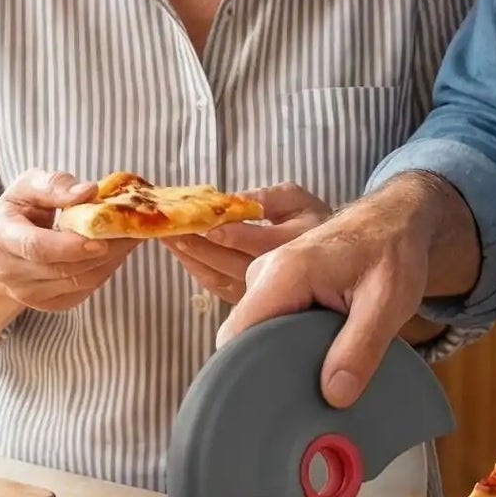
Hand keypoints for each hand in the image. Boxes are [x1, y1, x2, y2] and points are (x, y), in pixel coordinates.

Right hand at [0, 170, 137, 314]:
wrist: (3, 247)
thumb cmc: (20, 210)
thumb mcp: (28, 186)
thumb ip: (54, 185)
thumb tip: (88, 191)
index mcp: (0, 236)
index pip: (35, 247)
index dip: (69, 246)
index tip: (101, 239)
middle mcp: (9, 271)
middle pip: (62, 268)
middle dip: (103, 250)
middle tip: (132, 228)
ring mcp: (27, 293)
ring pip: (79, 282)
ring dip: (111, 259)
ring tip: (131, 235)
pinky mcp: (48, 304)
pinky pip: (84, 290)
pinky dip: (106, 270)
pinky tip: (117, 250)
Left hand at [162, 183, 331, 306]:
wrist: (329, 257)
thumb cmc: (307, 220)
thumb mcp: (296, 198)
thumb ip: (268, 197)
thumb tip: (236, 202)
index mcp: (290, 243)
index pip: (254, 241)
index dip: (227, 234)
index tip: (203, 224)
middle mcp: (274, 272)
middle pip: (228, 261)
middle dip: (195, 243)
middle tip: (168, 226)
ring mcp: (259, 291)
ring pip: (217, 277)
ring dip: (188, 257)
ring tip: (166, 237)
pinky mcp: (247, 299)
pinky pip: (215, 286)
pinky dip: (194, 269)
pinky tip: (180, 253)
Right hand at [217, 176, 455, 405]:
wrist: (394, 219)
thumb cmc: (393, 252)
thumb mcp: (388, 303)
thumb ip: (360, 349)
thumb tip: (333, 397)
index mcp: (285, 274)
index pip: (238, 333)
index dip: (247, 371)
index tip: (272, 402)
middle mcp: (264, 274)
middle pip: (243, 338)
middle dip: (266, 370)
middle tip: (303, 400)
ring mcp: (267, 279)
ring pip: (255, 333)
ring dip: (279, 358)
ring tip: (315, 381)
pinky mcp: (276, 287)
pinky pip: (267, 325)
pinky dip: (285, 345)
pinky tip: (315, 360)